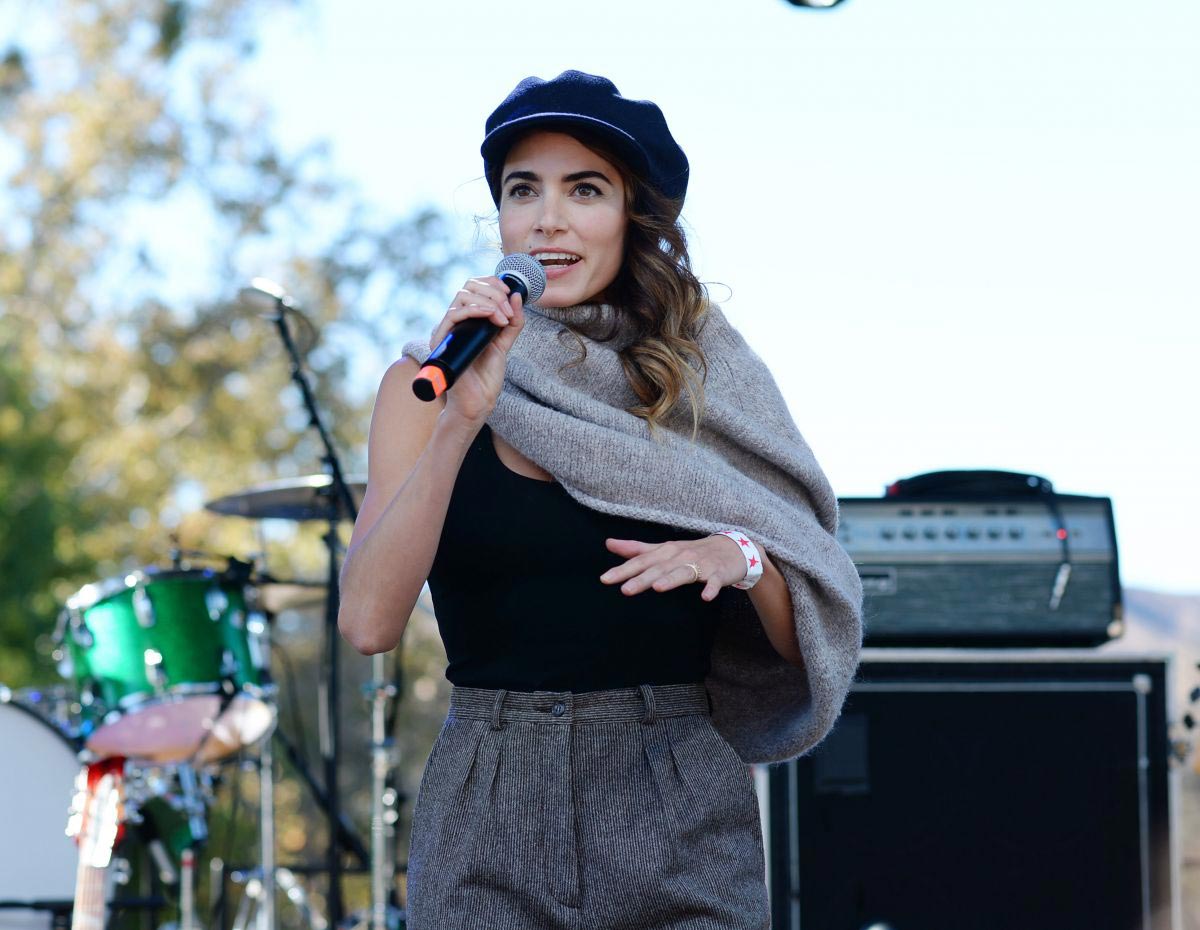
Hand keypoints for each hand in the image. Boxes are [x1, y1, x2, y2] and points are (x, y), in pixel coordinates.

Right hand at [430, 275, 524, 427]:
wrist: (478, 401)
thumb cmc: (487, 375)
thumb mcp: (505, 342)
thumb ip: (513, 321)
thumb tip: (518, 296)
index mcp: (467, 319)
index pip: (473, 287)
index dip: (492, 283)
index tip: (510, 292)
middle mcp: (455, 322)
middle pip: (467, 287)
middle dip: (493, 291)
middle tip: (508, 308)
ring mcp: (447, 330)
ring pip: (461, 297)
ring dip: (488, 301)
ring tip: (503, 317)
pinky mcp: (441, 341)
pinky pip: (453, 315)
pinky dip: (475, 310)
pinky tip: (492, 315)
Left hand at [599, 534, 747, 601]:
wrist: (731, 548)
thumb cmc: (692, 551)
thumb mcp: (663, 549)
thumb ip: (637, 549)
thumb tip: (608, 543)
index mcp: (665, 551)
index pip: (641, 561)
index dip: (623, 570)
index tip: (605, 579)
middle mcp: (680, 556)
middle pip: (659, 568)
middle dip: (642, 578)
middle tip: (625, 589)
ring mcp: (701, 564)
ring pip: (683, 572)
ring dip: (672, 579)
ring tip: (658, 588)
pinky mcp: (719, 573)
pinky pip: (715, 582)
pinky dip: (711, 588)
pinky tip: (705, 597)